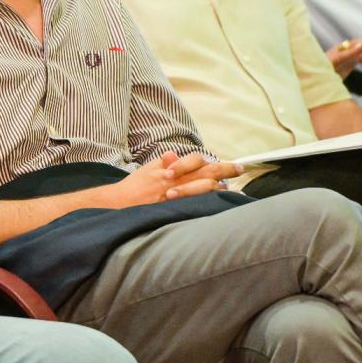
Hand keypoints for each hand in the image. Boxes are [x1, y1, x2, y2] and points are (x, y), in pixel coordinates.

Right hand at [101, 152, 242, 207]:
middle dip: (226, 170)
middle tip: (240, 169)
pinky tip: (219, 203)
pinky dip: (209, 202)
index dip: (215, 162)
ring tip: (232, 189)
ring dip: (220, 188)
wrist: (121, 203)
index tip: (232, 165)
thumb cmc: (136, 186)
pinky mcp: (175, 208)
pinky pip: (197, 204)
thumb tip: (173, 154)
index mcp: (173, 170)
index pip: (198, 161)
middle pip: (207, 173)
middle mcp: (177, 182)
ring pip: (205, 190)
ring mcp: (177, 196)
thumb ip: (165, 162)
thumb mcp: (149, 169)